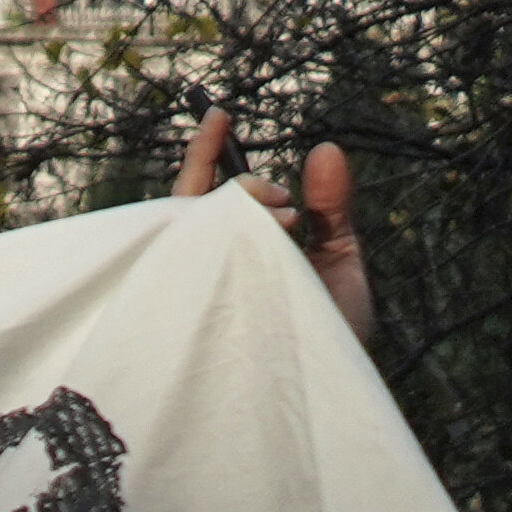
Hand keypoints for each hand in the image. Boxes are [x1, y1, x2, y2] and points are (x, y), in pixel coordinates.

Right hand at [175, 110, 369, 349]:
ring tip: (276, 213)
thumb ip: (331, 208)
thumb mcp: (340, 260)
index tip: (219, 115)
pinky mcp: (190, 316)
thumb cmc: (331, 336)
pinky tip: (215, 225)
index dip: (209, 154)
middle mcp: (211, 268)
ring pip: (181, 232)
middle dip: (241, 189)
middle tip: (286, 209)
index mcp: (241, 251)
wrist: (329, 395)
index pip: (211, 194)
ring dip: (225, 211)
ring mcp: (198, 291)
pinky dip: (188, 240)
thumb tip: (323, 148)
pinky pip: (171, 269)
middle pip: (192, 206)